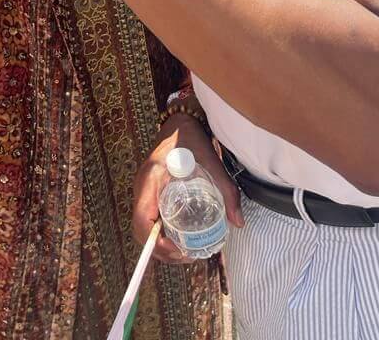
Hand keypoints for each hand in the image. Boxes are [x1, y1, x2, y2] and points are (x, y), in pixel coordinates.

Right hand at [133, 115, 242, 263]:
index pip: (142, 220)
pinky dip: (158, 231)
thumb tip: (238, 222)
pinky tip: (177, 235)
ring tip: (184, 251)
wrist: (179, 123)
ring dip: (158, 243)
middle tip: (186, 256)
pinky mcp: (147, 190)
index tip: (179, 250)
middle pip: (140, 229)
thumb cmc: (193, 140)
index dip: (157, 243)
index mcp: (152, 180)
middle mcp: (142, 186)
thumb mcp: (212, 164)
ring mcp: (142, 189)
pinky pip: (147, 216)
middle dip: (160, 249)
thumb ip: (227, 192)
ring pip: (142, 225)